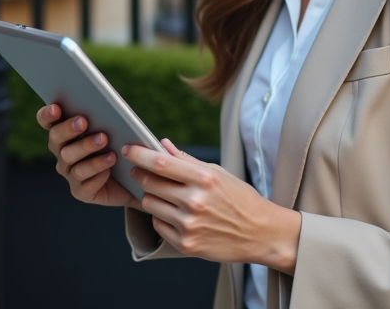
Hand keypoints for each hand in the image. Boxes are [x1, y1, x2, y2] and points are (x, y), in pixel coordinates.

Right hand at [36, 103, 136, 207]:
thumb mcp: (114, 128)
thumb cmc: (121, 146)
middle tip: (83, 121)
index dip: (47, 115)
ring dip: (86, 149)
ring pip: (70, 159)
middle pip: (55, 138)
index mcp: (65, 134)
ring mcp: (69, 173)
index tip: (56, 108)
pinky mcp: (81, 191)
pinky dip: (97, 175)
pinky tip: (108, 170)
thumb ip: (104, 117)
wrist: (132, 179)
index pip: (48, 122)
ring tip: (105, 142)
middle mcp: (62, 152)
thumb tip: (106, 105)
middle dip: (68, 128)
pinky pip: (84, 184)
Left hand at [123, 139, 301, 272]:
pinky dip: (162, 217)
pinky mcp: (186, 244)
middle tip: (140, 171)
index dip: (140, 154)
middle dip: (141, 174)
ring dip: (152, 196)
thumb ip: (187, 161)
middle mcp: (195, 202)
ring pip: (150, 204)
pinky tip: (176, 214)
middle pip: (150, 183)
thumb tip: (162, 145)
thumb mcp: (218, 173)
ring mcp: (189, 225)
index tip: (128, 149)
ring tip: (166, 195)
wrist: (260, 233)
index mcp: (204, 179)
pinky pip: (158, 225)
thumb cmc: (240, 199)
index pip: (161, 163)